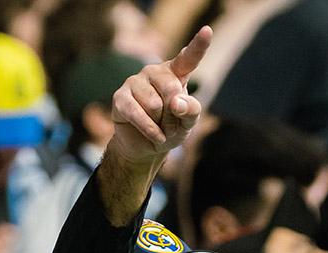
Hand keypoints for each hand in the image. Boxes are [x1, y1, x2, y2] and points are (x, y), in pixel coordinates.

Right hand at [109, 26, 210, 164]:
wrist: (146, 146)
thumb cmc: (170, 128)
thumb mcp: (188, 122)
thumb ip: (191, 110)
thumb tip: (176, 103)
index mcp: (175, 73)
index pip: (188, 58)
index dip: (198, 45)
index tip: (207, 31)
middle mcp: (154, 72)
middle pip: (171, 89)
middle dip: (174, 115)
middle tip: (171, 125)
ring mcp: (135, 82)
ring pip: (155, 105)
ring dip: (162, 125)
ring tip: (160, 128)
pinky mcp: (120, 97)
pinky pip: (138, 114)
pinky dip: (151, 130)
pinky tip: (156, 137)